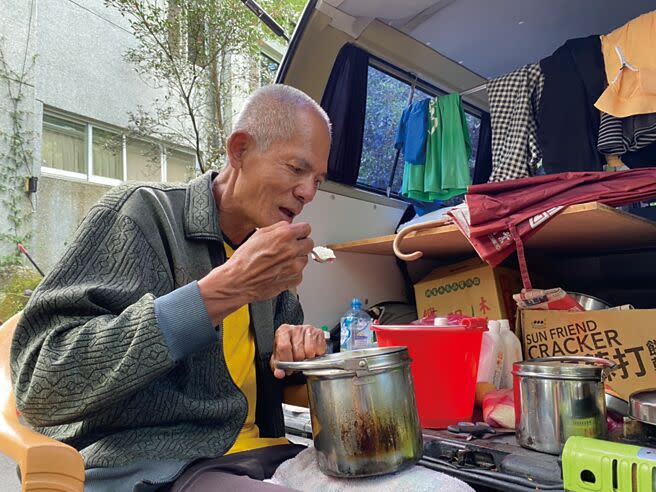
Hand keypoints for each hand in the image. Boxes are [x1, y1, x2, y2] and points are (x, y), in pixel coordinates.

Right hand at [198, 221, 312, 325]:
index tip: (297, 234)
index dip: (300, 231)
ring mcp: (295, 267)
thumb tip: (288, 227)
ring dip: (297, 258)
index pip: (306, 228)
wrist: (238, 281)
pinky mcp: (294, 280)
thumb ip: (278, 228)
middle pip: (309, 243)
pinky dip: (293, 271)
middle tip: (289, 247)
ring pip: (305, 258)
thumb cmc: (244, 260)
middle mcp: (292, 250)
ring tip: (281, 260)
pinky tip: (280, 270)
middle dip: (300, 244)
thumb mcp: (258, 234)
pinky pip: (300, 272)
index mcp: (285, 236)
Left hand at [270, 324, 325, 378]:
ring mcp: (308, 329)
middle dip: (298, 362)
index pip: (284, 347)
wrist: (299, 340)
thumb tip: (279, 374)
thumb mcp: (279, 357)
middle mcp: (296, 328)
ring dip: (308, 359)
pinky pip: (319, 350)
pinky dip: (317, 355)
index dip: (286, 361)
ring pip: (310, 352)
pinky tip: (312, 353)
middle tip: (297, 362)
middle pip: (298, 352)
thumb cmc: (289, 348)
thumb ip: (277, 366)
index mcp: (283, 331)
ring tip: (304, 357)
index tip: (288, 368)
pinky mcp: (319, 333)